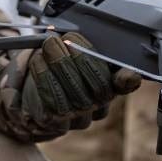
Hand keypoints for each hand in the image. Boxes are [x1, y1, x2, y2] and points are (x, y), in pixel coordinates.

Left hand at [20, 33, 140, 128]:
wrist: (33, 95)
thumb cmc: (59, 68)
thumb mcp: (72, 54)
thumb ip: (81, 46)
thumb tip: (73, 37)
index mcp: (109, 86)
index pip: (124, 85)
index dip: (128, 81)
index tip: (129, 74)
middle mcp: (98, 105)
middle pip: (98, 86)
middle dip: (80, 57)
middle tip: (62, 38)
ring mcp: (79, 118)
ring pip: (75, 95)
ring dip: (59, 65)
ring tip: (47, 45)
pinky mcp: (57, 123)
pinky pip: (54, 103)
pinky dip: (44, 78)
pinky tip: (38, 61)